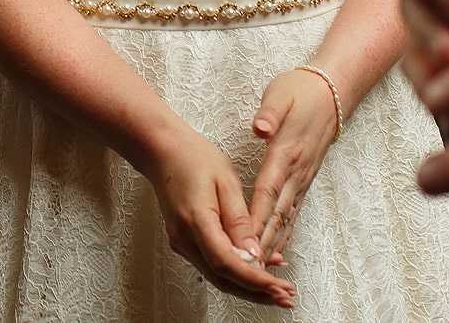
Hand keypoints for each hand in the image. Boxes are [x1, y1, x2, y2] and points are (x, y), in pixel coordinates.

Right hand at [143, 123, 294, 307]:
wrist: (163, 152)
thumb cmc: (193, 159)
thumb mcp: (226, 181)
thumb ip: (240, 220)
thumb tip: (254, 254)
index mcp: (196, 220)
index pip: (226, 262)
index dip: (253, 279)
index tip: (277, 286)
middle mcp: (185, 238)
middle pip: (223, 278)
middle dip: (256, 292)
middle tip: (285, 297)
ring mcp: (182, 243)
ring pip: (218, 275)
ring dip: (248, 286)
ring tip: (277, 290)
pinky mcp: (186, 242)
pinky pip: (213, 263)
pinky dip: (237, 272)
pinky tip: (258, 270)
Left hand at [245, 69, 338, 263]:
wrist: (332, 92)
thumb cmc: (300, 91)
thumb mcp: (280, 94)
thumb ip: (270, 113)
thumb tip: (260, 127)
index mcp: (285, 152)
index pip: (267, 191)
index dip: (256, 219)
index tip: (245, 242)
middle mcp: (295, 171)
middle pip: (276, 214)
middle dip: (263, 244)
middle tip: (249, 270)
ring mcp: (302, 179)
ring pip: (286, 219)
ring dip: (273, 245)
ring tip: (260, 273)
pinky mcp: (304, 180)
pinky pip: (293, 213)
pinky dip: (285, 235)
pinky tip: (277, 253)